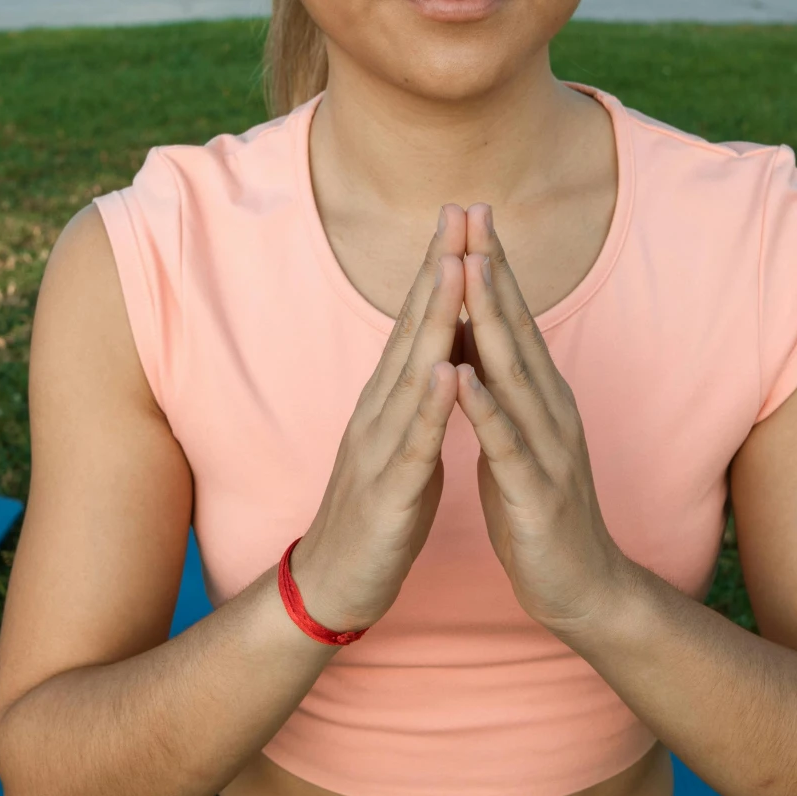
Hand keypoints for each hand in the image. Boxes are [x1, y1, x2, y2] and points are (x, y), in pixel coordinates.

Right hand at [289, 208, 469, 631]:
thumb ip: (419, 396)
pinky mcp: (388, 492)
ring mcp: (380, 448)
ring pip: (412, 374)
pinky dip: (431, 408)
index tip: (462, 216)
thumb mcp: (405, 441)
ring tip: (458, 270)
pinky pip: (414, 445)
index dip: (440, 268)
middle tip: (457, 213)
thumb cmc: (379, 512)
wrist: (335, 583)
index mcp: (390, 400)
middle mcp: (380, 410)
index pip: (418, 322)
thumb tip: (443, 351)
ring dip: (435, 320)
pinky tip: (448, 374)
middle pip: (412, 329)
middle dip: (438, 269)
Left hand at [453, 205, 632, 634]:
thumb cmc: (539, 510)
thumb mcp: (516, 437)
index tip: (470, 213)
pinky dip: (483, 407)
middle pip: (518, 328)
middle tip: (473, 213)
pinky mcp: (535, 491)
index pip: (513, 319)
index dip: (492, 264)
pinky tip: (460, 377)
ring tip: (466, 271)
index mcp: (541, 396)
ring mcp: (547, 448)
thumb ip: (504, 391)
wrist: (581, 588)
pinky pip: (505, 443)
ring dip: (490, 320)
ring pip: (514, 374)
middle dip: (492, 269)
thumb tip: (479, 343)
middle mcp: (551, 409)